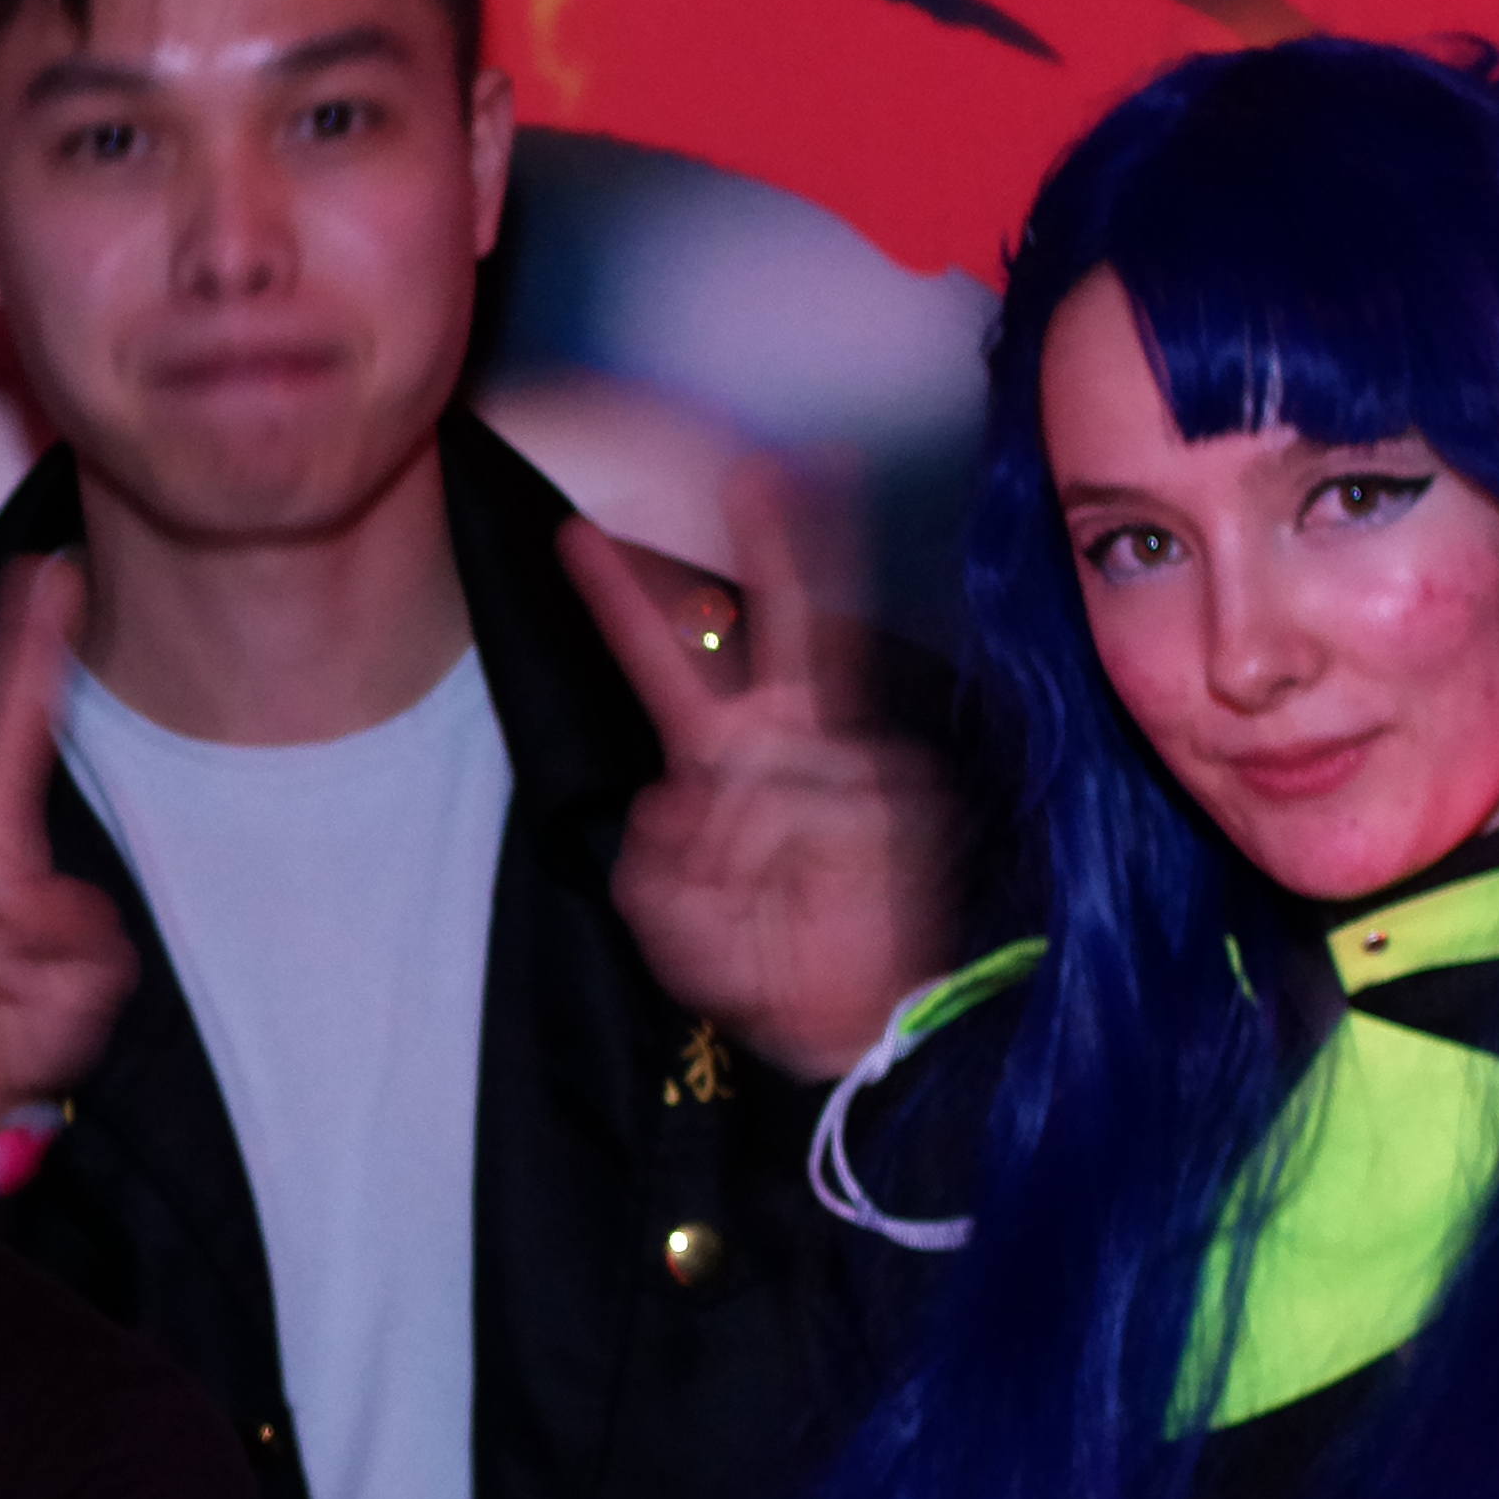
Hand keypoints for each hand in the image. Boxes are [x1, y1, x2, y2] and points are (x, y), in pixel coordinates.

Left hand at [560, 466, 955, 1079]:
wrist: (862, 1028)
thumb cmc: (771, 962)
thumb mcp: (675, 919)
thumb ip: (654, 867)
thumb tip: (672, 804)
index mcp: (748, 757)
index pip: (702, 658)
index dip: (661, 592)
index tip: (620, 520)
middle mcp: (798, 749)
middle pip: (788, 628)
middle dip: (776, 550)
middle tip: (760, 470)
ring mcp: (847, 772)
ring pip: (752, 771)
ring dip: (732, 851)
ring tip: (753, 906)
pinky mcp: (877, 807)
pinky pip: (773, 826)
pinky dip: (751, 879)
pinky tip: (772, 914)